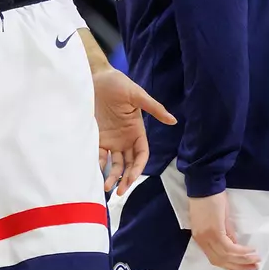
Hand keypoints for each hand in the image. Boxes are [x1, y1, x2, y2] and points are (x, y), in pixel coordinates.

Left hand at [93, 67, 174, 194]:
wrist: (95, 77)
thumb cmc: (118, 84)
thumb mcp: (137, 95)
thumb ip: (154, 109)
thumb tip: (173, 120)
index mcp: (137, 130)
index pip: (141, 154)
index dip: (138, 167)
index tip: (132, 178)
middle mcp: (125, 138)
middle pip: (129, 164)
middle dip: (126, 178)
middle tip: (120, 191)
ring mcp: (111, 139)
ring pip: (114, 164)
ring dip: (112, 176)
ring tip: (106, 187)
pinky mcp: (97, 137)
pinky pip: (98, 155)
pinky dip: (98, 165)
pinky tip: (95, 173)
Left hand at [189, 192, 260, 269]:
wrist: (204, 185)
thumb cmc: (210, 198)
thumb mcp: (219, 219)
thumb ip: (226, 233)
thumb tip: (235, 244)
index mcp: (201, 239)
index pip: (215, 259)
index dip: (231, 266)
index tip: (244, 268)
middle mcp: (203, 242)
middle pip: (221, 261)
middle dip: (239, 267)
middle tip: (254, 268)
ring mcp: (207, 238)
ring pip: (227, 256)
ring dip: (243, 260)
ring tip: (256, 261)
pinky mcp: (215, 232)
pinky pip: (230, 247)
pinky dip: (241, 251)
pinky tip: (251, 250)